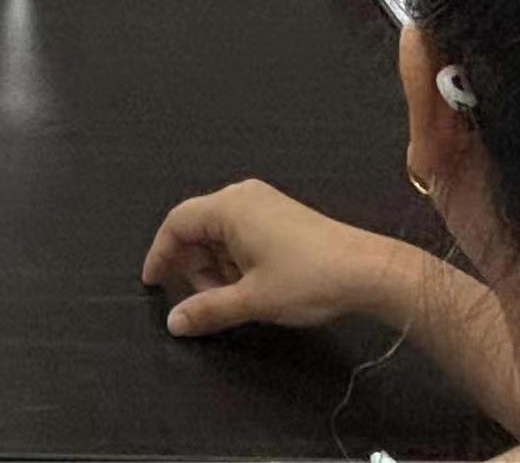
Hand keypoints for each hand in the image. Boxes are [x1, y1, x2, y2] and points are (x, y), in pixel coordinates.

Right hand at [141, 181, 401, 337]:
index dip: (160, 254)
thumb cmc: (306, 279)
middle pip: (197, 228)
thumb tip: (174, 323)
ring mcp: (265, 204)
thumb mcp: (252, 300)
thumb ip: (208, 309)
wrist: (367, 271)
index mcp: (229, 207)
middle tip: (207, 301)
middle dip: (194, 266)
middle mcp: (243, 197)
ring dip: (217, 267)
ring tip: (235, 298)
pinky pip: (242, 234)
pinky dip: (236, 261)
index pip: (177, 223)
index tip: (152, 284)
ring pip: (220, 234)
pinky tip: (252, 286)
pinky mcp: (281, 217)